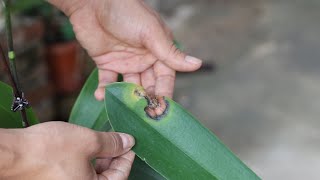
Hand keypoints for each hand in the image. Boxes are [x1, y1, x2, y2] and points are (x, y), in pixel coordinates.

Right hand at [1, 122, 134, 179]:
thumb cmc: (50, 150)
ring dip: (99, 159)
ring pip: (92, 175)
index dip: (127, 157)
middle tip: (116, 140)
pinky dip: (85, 162)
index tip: (129, 143)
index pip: (120, 176)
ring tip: (101, 142)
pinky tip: (85, 148)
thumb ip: (112, 143)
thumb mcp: (89, 141)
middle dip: (113, 157)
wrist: (13, 154)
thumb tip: (128, 142)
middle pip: (106, 177)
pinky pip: (78, 174)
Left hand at [49, 0, 202, 98]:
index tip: (163, 109)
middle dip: (146, 99)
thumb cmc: (126, 11)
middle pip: (148, 84)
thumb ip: (171, 53)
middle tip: (143, 115)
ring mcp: (125, 62)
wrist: (92, 2)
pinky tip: (101, 96)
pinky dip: (105, 90)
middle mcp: (143, 58)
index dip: (164, 93)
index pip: (165, 77)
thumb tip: (197, 64)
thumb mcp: (152, 33)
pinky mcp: (106, 63)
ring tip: (123, 109)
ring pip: (129, 86)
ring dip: (126, 98)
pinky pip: (108, 81)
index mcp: (158, 50)